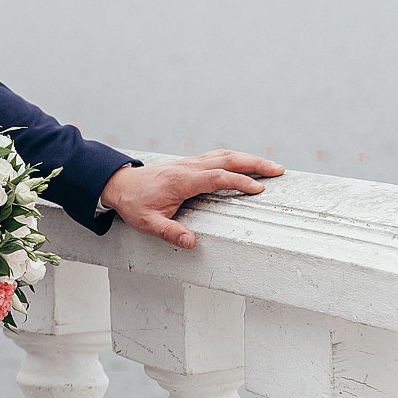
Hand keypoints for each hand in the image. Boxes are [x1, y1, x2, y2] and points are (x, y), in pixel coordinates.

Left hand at [101, 150, 283, 249]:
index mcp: (182, 181)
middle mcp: (188, 167)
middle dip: (254, 164)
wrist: (119, 184)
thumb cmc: (134, 204)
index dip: (240, 182)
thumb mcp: (147, 223)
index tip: (259, 189)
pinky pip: (216, 157)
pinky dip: (234, 158)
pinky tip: (244, 163)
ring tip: (269, 166)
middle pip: (227, 159)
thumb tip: (191, 243)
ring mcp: (189, 163)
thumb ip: (169, 232)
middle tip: (278, 169)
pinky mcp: (189, 164)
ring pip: (223, 155)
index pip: (218, 178)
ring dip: (247, 158)